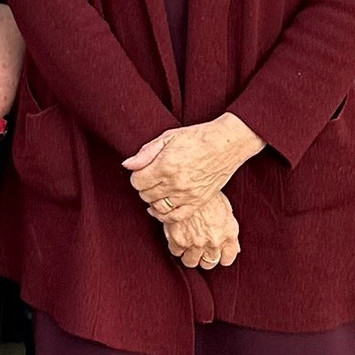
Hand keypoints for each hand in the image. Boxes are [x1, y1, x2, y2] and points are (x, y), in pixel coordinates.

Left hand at [125, 112, 265, 215]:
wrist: (227, 144)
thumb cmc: (197, 137)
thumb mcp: (168, 138)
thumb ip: (146, 153)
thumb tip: (128, 165)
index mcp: (165, 165)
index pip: (137, 182)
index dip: (137, 176)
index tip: (143, 170)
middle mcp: (175, 183)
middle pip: (145, 195)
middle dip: (144, 187)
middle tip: (152, 178)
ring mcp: (188, 194)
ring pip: (158, 207)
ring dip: (154, 200)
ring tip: (158, 190)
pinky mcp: (198, 202)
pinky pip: (175, 217)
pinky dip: (164, 215)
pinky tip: (161, 207)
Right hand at [159, 192, 239, 270]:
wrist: (191, 183)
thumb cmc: (208, 193)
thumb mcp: (226, 210)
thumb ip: (229, 231)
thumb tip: (234, 247)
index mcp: (229, 234)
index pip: (227, 259)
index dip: (221, 257)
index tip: (216, 253)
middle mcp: (214, 242)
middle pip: (208, 263)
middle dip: (204, 257)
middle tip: (199, 248)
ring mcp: (196, 243)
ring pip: (191, 262)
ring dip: (188, 254)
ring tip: (186, 244)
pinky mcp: (179, 240)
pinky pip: (176, 252)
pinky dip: (175, 246)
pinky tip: (176, 236)